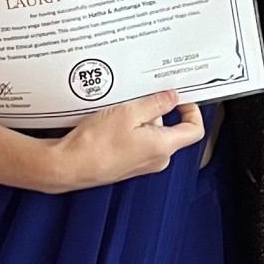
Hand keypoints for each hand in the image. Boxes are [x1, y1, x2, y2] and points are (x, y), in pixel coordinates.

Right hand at [40, 93, 204, 190]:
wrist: (69, 166)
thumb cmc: (95, 145)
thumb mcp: (128, 113)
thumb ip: (155, 104)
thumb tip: (171, 98)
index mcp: (163, 147)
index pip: (195, 130)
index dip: (192, 111)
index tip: (182, 99)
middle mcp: (157, 159)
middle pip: (170, 129)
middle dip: (156, 112)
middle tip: (138, 101)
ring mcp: (143, 164)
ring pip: (152, 135)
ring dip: (139, 121)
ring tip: (118, 114)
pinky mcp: (129, 164)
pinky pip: (138, 143)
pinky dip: (130, 131)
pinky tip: (112, 125)